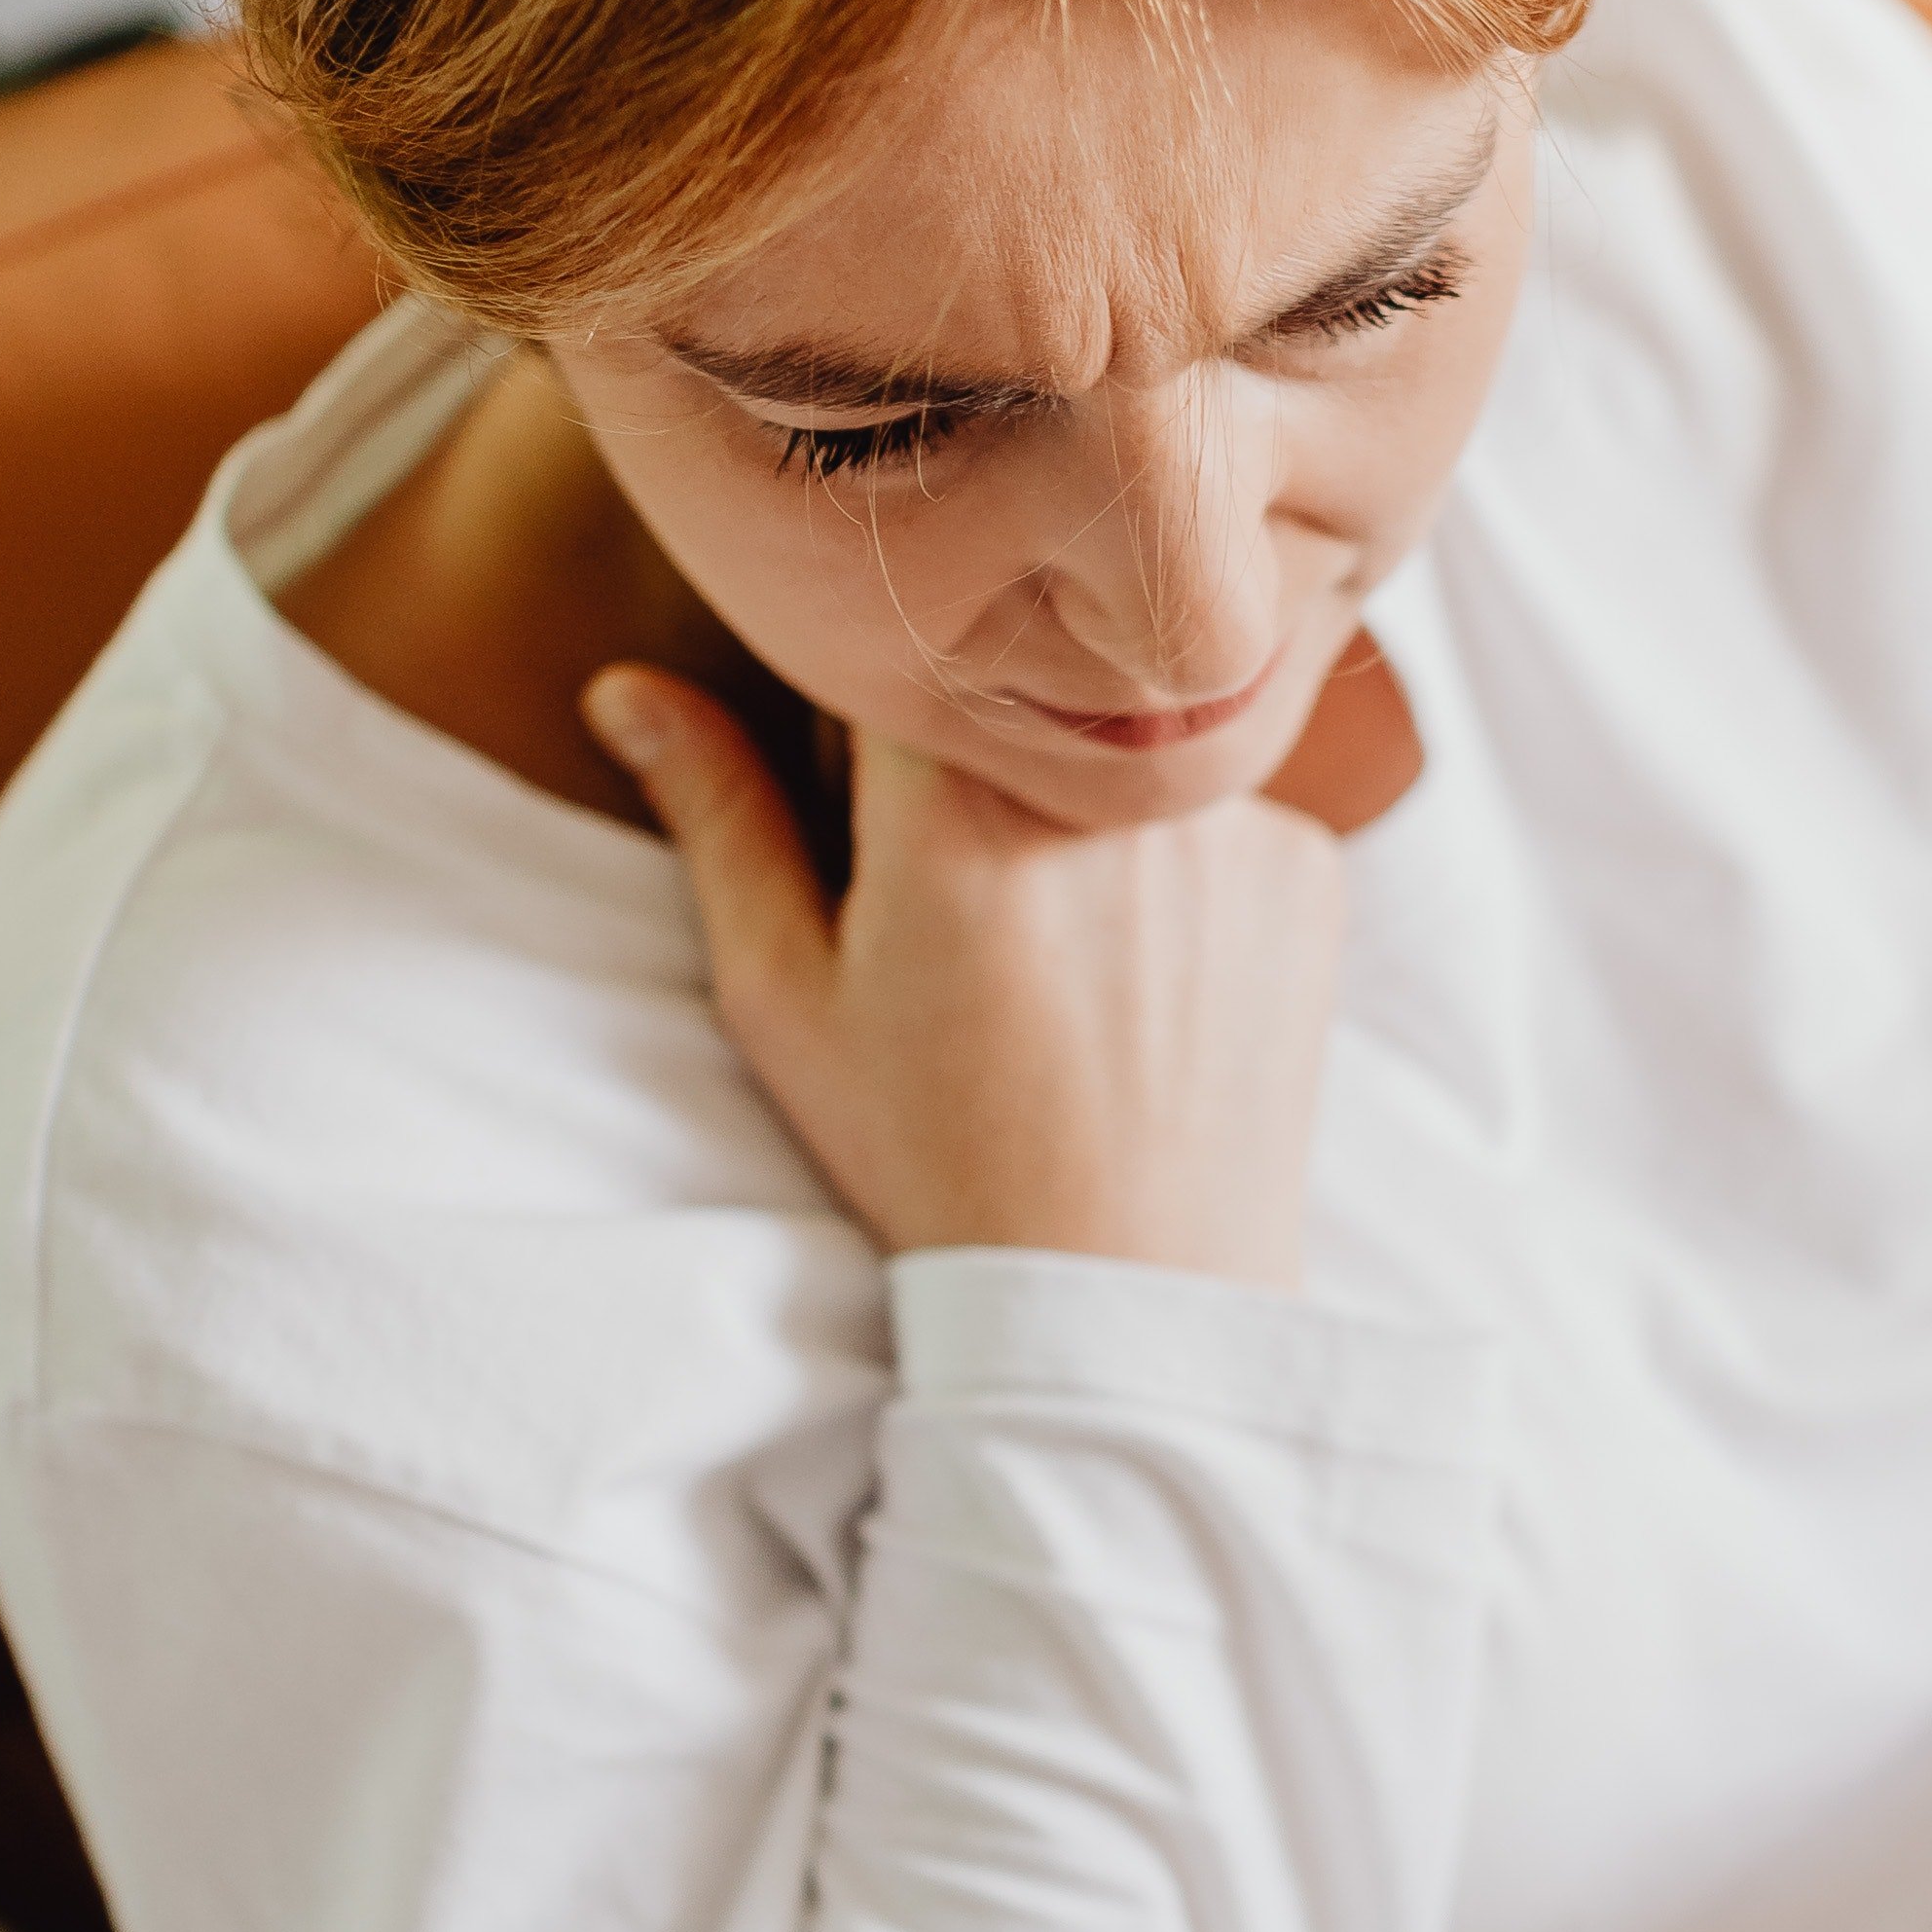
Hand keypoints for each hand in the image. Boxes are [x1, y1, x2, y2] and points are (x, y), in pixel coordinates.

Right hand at [584, 671, 1344, 1281]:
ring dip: (1094, 797)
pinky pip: (1228, 805)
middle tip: (982, 894)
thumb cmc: (936, 1151)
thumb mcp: (790, 1001)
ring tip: (1071, 946)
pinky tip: (1154, 970)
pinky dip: (1187, 859)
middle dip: (993, 747)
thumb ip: (718, 822)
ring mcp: (1226, 820)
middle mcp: (1104, 788)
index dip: (880, 692)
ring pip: (1132, 736)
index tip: (872, 780)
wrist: (1132, 1289)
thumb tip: (624, 690)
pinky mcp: (1308, 863)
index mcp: (954, 803)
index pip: (905, 643)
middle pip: (1033, 680)